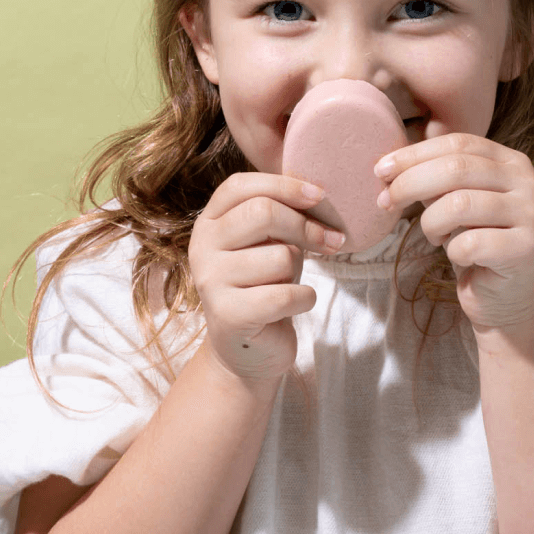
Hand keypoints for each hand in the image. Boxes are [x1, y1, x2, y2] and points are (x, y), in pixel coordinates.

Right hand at [188, 174, 344, 384]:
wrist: (248, 348)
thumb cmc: (263, 284)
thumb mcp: (269, 241)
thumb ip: (281, 213)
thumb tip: (319, 195)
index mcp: (209, 222)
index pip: (240, 185)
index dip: (283, 185)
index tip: (319, 196)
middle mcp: (202, 247)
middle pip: (262, 213)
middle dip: (305, 226)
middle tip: (332, 240)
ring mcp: (211, 282)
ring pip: (280, 256)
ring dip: (300, 270)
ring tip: (288, 283)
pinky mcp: (228, 315)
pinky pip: (285, 294)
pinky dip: (305, 298)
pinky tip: (296, 303)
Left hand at [374, 133, 533, 332]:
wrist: (507, 299)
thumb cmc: (476, 244)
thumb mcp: (454, 203)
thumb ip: (434, 179)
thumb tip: (389, 167)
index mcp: (510, 162)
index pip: (458, 143)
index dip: (415, 155)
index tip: (380, 171)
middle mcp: (527, 182)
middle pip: (456, 169)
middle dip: (410, 183)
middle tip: (385, 202)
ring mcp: (530, 214)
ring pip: (459, 204)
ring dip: (431, 223)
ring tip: (434, 236)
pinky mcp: (526, 249)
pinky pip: (470, 243)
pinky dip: (452, 251)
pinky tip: (457, 255)